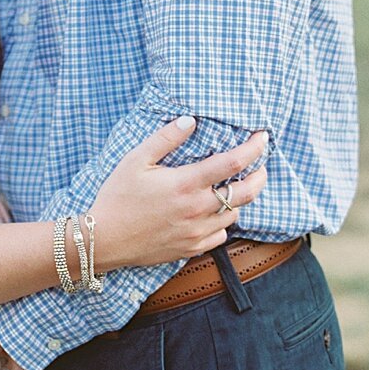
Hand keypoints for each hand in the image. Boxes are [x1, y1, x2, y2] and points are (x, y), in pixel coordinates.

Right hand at [92, 117, 268, 266]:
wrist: (105, 239)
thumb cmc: (118, 195)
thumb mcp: (136, 159)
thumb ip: (165, 138)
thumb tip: (190, 120)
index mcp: (185, 183)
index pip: (232, 163)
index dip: (253, 148)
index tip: (263, 137)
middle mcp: (197, 209)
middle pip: (246, 193)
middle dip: (260, 176)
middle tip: (261, 166)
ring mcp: (197, 232)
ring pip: (234, 214)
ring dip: (238, 199)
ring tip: (232, 186)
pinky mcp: (193, 249)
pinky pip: (221, 235)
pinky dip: (223, 221)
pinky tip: (212, 212)